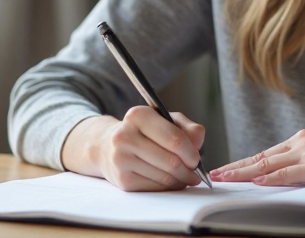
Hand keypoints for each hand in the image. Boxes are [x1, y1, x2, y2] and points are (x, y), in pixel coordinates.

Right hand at [61, 107, 205, 191]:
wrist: (107, 147)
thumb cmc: (143, 132)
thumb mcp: (165, 121)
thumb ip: (187, 128)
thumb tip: (197, 145)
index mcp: (138, 115)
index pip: (175, 139)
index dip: (191, 152)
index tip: (196, 159)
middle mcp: (125, 136)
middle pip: (171, 161)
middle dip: (189, 170)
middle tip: (194, 173)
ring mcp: (121, 159)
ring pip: (165, 177)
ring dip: (180, 180)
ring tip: (184, 177)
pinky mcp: (122, 180)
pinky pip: (155, 188)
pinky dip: (167, 187)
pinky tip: (169, 181)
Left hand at [209, 128, 304, 185]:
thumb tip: (294, 173)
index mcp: (302, 139)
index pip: (267, 153)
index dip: (245, 161)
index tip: (229, 167)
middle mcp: (300, 143)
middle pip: (260, 157)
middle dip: (236, 166)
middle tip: (215, 173)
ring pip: (266, 165)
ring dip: (243, 172)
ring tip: (224, 177)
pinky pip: (287, 174)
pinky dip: (269, 178)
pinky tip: (254, 181)